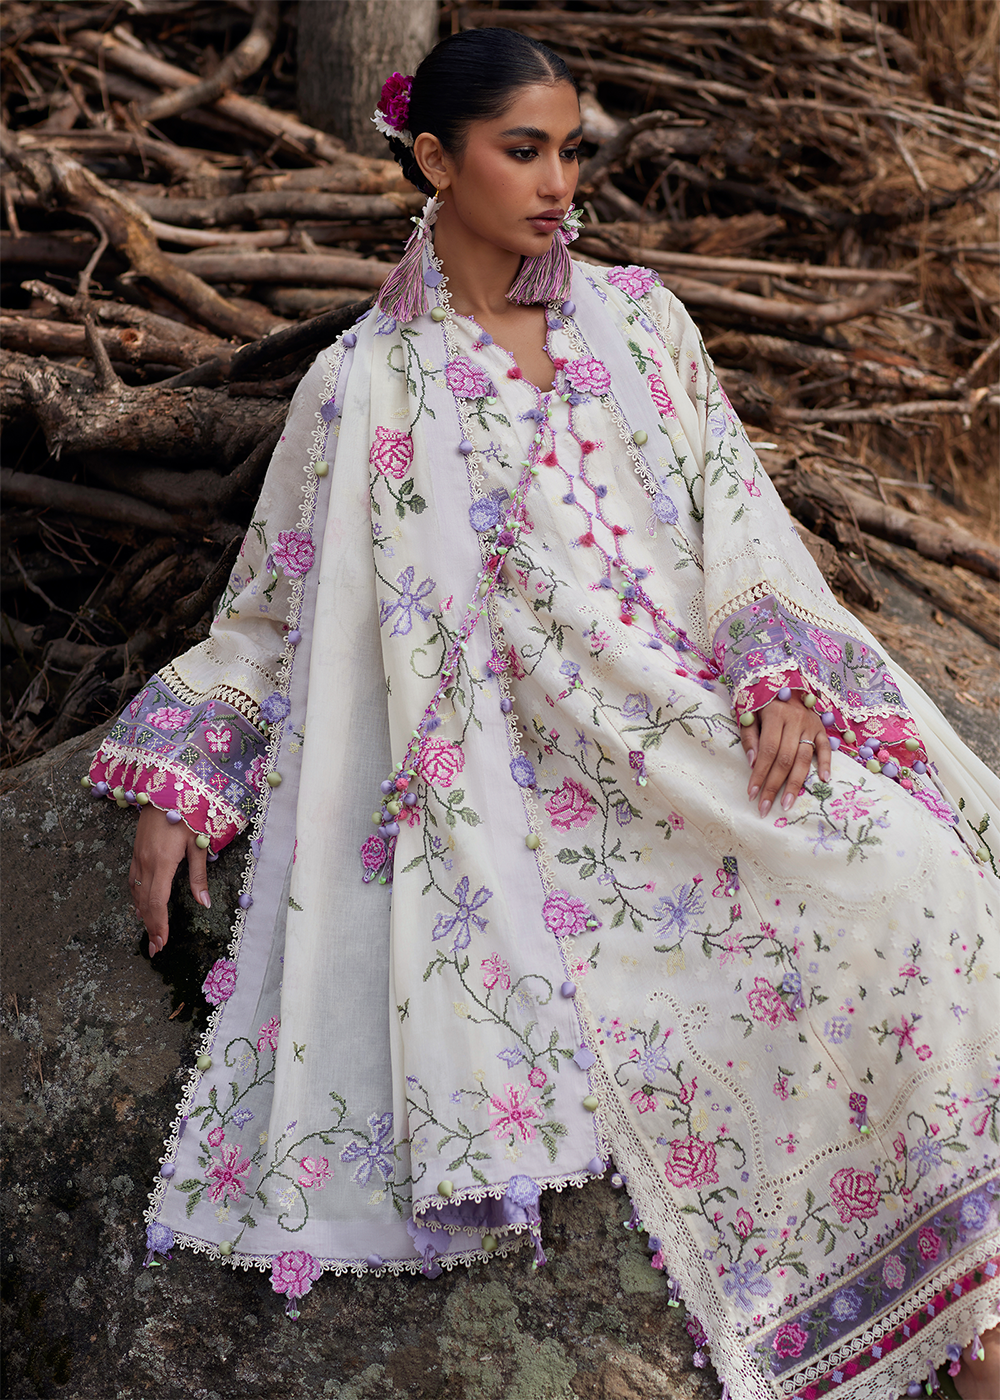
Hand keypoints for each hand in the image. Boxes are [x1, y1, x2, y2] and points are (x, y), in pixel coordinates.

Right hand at [129, 804, 210, 956]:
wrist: (165, 787)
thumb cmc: (187, 812)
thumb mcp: (198, 843)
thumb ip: (199, 874)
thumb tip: (203, 902)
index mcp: (162, 862)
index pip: (157, 902)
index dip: (159, 924)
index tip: (162, 943)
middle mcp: (146, 862)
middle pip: (145, 902)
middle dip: (151, 926)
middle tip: (155, 948)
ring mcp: (138, 856)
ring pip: (136, 892)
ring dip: (143, 915)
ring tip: (150, 933)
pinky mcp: (136, 851)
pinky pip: (133, 880)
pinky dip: (136, 897)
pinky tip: (140, 906)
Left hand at [739, 692, 830, 816]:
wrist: (784, 680)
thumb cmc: (762, 701)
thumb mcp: (749, 713)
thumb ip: (750, 737)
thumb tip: (752, 763)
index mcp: (774, 715)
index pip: (767, 751)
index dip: (760, 774)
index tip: (752, 793)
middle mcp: (795, 721)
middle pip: (784, 759)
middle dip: (774, 786)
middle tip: (765, 807)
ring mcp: (810, 725)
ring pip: (803, 758)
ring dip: (795, 784)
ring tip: (787, 804)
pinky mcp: (821, 728)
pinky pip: (825, 748)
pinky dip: (826, 763)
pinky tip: (824, 780)